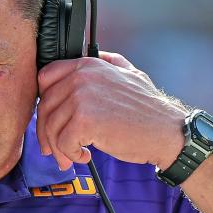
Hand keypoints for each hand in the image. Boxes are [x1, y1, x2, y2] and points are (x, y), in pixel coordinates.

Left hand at [36, 52, 189, 170]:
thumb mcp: (130, 73)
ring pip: (51, 127)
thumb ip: (109, 62)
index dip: (44, 101)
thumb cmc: (149, 110)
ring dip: (59, 148)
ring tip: (71, 157)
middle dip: (47, 132)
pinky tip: (84, 157)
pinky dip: (70, 155)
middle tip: (54, 149)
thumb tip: (95, 55)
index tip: (50, 118)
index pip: (46, 78)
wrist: (168, 132)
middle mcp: (82, 77)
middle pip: (45, 106)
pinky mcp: (84, 120)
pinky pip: (62, 142)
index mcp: (88, 64)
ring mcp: (82, 97)